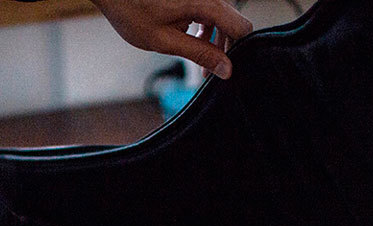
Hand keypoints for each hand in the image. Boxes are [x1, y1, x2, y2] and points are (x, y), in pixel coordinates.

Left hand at [90, 0, 252, 78]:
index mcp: (204, 2)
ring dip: (213, 39)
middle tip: (209, 72)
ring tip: (196, 57)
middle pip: (232, 22)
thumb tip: (226, 69)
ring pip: (220, 17)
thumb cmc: (131, 10)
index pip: (241, 27)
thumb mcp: (165, 40)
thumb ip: (199, 54)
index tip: (227, 70)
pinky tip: (187, 37)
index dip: (238, 51)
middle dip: (224, 48)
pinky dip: (203, 26)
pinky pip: (207, 9)